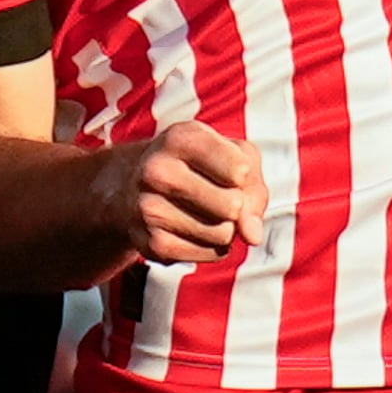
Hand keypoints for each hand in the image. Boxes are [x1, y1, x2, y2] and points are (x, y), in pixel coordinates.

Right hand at [95, 122, 267, 263]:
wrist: (137, 184)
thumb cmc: (199, 166)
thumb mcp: (233, 156)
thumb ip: (254, 189)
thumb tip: (252, 236)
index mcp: (179, 138)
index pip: (239, 171)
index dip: (243, 176)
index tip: (226, 169)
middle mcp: (157, 170)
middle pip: (232, 206)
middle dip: (236, 206)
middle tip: (216, 195)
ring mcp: (148, 208)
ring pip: (223, 234)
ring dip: (225, 228)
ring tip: (204, 212)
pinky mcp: (151, 243)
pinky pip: (210, 254)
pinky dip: (213, 246)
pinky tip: (195, 229)